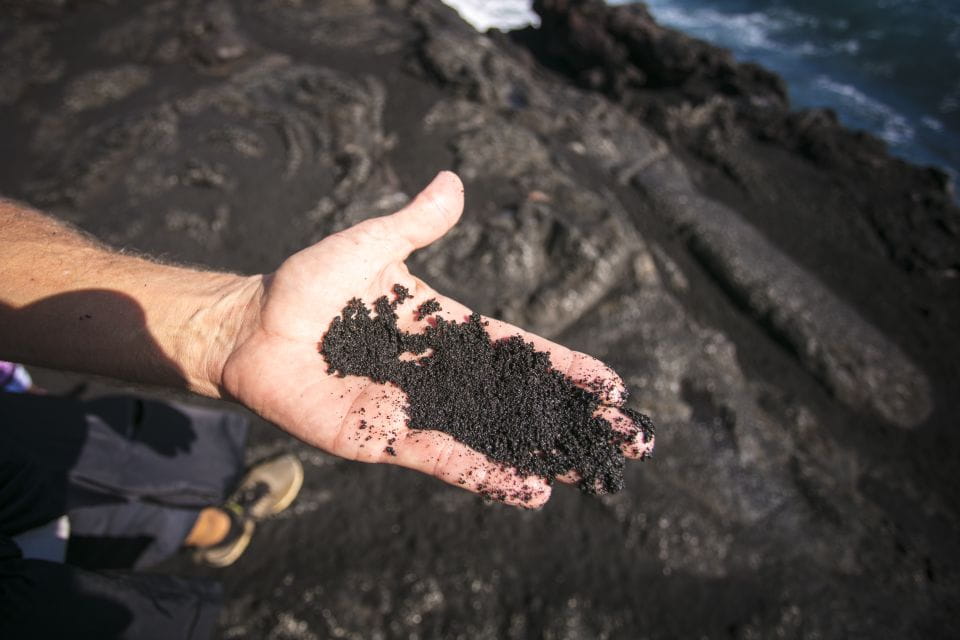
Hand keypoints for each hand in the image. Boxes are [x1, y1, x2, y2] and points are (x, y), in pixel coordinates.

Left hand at [218, 172, 652, 507]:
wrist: (255, 328)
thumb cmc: (309, 284)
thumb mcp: (371, 245)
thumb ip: (415, 224)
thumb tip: (453, 182)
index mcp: (447, 329)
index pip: (520, 350)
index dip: (565, 368)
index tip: (612, 385)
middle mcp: (441, 375)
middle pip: (521, 401)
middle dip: (573, 420)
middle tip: (630, 441)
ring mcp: (417, 409)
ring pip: (492, 437)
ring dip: (542, 454)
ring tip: (590, 472)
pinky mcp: (385, 437)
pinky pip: (445, 458)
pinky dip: (486, 473)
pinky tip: (529, 490)